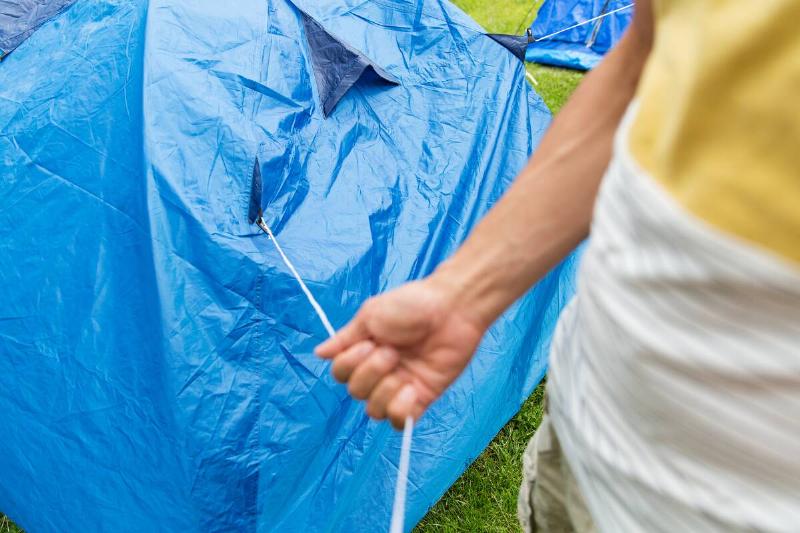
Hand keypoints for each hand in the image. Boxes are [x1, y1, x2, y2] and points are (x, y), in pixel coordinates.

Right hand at [315, 277, 485, 428]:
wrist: (451, 307)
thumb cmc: (412, 304)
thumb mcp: (371, 315)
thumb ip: (345, 338)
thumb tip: (318, 353)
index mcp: (364, 351)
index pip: (341, 374)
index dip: (349, 365)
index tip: (369, 344)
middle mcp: (379, 371)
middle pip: (356, 393)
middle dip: (371, 373)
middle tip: (392, 351)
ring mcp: (400, 386)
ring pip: (374, 411)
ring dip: (384, 391)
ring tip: (402, 370)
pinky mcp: (421, 397)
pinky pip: (400, 420)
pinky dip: (400, 409)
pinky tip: (412, 389)